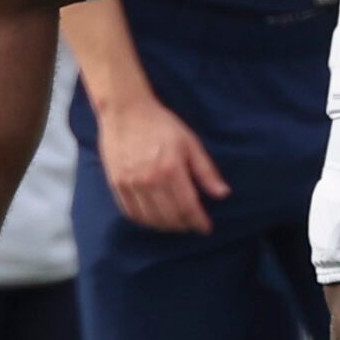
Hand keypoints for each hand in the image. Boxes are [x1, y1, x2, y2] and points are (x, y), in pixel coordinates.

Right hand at [97, 97, 228, 233]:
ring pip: (151, 219)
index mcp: (171, 169)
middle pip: (170, 217)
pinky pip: (131, 213)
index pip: (188, 207)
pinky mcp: (116, 184)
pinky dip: (145, 221)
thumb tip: (223, 194)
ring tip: (176, 224)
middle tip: (192, 225)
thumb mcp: (189, 142)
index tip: (206, 228)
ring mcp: (131, 184)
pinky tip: (154, 219)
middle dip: (184, 226)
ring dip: (166, 227)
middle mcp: (150, 180)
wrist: (125, 111)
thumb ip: (206, 171)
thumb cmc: (161, 124)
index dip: (199, 222)